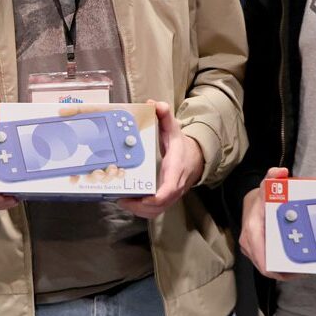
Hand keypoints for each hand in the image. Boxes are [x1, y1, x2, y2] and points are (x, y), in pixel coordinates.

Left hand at [119, 100, 203, 218]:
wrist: (194, 159)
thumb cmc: (179, 145)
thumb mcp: (173, 128)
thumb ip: (164, 116)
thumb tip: (154, 104)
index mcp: (176, 168)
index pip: (171, 188)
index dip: (158, 197)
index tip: (145, 197)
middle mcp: (175, 185)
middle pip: (160, 205)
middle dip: (141, 206)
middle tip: (121, 198)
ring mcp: (171, 194)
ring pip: (156, 211)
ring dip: (138, 210)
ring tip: (121, 201)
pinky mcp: (166, 199)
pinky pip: (154, 211)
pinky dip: (140, 210)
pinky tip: (127, 202)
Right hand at [238, 167, 298, 280]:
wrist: (251, 203)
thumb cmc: (260, 199)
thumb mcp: (267, 186)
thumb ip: (273, 177)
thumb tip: (280, 172)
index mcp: (252, 231)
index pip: (263, 260)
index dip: (279, 270)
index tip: (296, 270)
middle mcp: (249, 243)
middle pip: (268, 266)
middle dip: (287, 270)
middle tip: (305, 268)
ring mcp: (251, 248)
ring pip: (269, 266)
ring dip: (285, 268)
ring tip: (303, 266)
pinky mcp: (256, 251)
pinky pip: (269, 262)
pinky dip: (281, 263)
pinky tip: (294, 261)